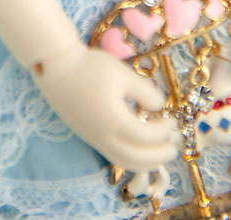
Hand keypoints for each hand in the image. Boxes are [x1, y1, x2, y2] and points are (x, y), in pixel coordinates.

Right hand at [32, 41, 178, 171]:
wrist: (56, 69)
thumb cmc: (90, 67)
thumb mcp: (122, 73)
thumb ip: (144, 92)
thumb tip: (159, 107)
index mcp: (116, 122)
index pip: (148, 137)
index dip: (164, 130)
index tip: (172, 119)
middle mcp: (105, 137)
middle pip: (138, 159)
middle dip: (159, 156)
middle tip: (174, 147)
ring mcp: (94, 139)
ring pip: (124, 162)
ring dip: (145, 163)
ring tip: (158, 155)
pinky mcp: (87, 136)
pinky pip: (112, 156)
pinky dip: (129, 158)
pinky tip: (136, 148)